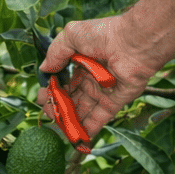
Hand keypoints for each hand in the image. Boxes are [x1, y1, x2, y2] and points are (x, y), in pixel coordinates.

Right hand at [34, 15, 162, 140]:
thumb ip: (55, 53)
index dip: (51, 90)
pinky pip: (100, 118)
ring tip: (58, 126)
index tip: (41, 98)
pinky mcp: (115, 102)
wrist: (133, 43)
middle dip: (58, 107)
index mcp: (81, 61)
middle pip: (71, 97)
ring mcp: (103, 91)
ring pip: (83, 110)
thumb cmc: (103, 35)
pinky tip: (78, 138)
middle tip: (48, 113)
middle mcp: (92, 78)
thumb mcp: (72, 36)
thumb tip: (44, 69)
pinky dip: (89, 129)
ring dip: (70, 119)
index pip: (63, 81)